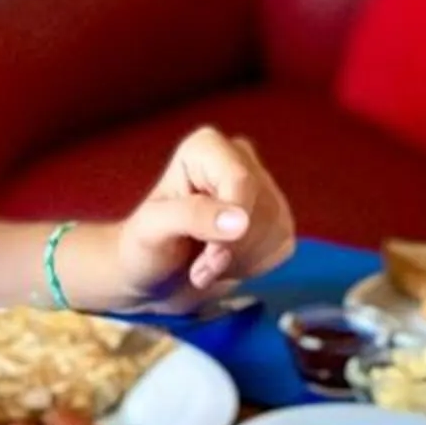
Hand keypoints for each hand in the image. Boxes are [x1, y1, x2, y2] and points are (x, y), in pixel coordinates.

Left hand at [86, 127, 297, 312]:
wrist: (154, 277)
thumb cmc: (142, 247)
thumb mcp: (152, 230)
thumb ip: (192, 217)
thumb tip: (240, 220)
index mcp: (206, 148)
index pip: (241, 183)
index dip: (232, 228)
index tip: (208, 258)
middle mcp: (239, 159)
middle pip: (261, 208)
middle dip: (232, 249)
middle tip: (199, 267)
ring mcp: (261, 188)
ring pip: (276, 228)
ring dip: (241, 261)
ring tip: (207, 265)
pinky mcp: (275, 217)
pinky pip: (283, 244)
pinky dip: (255, 266)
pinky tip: (228, 264)